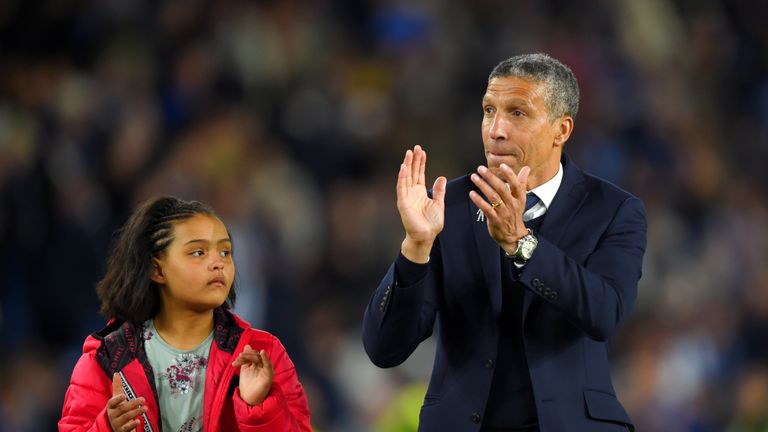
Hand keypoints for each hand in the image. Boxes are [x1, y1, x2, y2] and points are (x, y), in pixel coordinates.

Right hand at [108, 373, 145, 431]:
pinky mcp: (122, 430)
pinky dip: (133, 424)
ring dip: (136, 412)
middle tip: (143, 399)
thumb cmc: (118, 410)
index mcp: (111, 407)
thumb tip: (116, 373)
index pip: (112, 402)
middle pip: (122, 409)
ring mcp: (117, 423)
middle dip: (133, 404)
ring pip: (126, 417)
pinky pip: (127, 428)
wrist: (118, 427)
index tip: (124, 395)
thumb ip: (117, 387)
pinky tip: (139, 421)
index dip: (117, 399)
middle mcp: (113, 415)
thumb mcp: (117, 399)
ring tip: (145, 408)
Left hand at [233, 345, 273, 405]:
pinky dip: (266, 358)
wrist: (249, 399)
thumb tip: (247, 345)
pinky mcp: (269, 375)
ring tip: (241, 357)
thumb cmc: (248, 385)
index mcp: (258, 364)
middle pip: (256, 355)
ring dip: (250, 356)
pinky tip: (262, 352)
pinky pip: (268, 365)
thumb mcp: (245, 369)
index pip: (252, 355)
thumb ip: (245, 358)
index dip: (244, 355)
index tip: (236, 360)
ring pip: (260, 358)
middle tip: (238, 358)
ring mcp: (266, 370)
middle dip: (246, 355)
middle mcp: (263, 366)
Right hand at [396, 145, 446, 262]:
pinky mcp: (403, 203)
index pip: (420, 174)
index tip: (422, 152)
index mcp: (420, 193)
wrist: (426, 236)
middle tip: (415, 147)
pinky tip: (403, 167)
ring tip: (409, 153)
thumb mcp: (439, 204)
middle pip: (412, 173)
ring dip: (407, 165)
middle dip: (414, 160)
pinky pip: (401, 187)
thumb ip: (439, 191)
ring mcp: (406, 197)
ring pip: (406, 177)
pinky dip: (402, 177)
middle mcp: (412, 193)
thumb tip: (441, 177)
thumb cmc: (431, 223)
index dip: (421, 163)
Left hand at [469, 163, 530, 253]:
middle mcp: (512, 205)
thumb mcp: (521, 199)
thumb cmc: (515, 214)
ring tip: (474, 177)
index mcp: (519, 198)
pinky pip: (486, 209)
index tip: (502, 165)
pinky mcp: (495, 220)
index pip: (516, 185)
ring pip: (493, 197)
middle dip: (491, 177)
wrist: (514, 236)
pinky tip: (472, 193)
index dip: (510, 175)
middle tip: (481, 169)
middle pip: (502, 189)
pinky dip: (479, 200)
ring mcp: (504, 213)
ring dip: (482, 186)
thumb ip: (521, 183)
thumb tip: (526, 168)